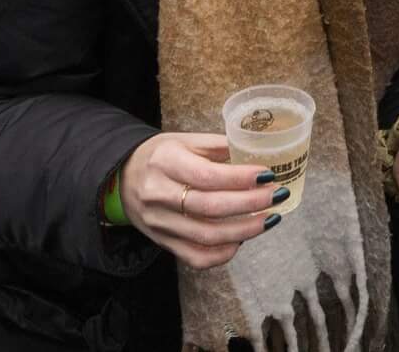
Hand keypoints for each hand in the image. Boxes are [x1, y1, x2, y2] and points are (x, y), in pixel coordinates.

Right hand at [119, 133, 283, 271]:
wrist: (121, 178)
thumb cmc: (159, 156)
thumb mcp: (184, 141)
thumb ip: (218, 147)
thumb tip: (258, 152)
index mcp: (165, 162)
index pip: (208, 176)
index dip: (241, 178)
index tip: (267, 175)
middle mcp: (159, 195)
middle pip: (210, 208)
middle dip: (250, 204)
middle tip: (277, 196)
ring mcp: (160, 223)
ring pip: (206, 236)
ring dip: (245, 231)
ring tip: (270, 218)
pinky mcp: (163, 243)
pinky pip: (196, 257)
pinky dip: (223, 253)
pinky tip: (242, 240)